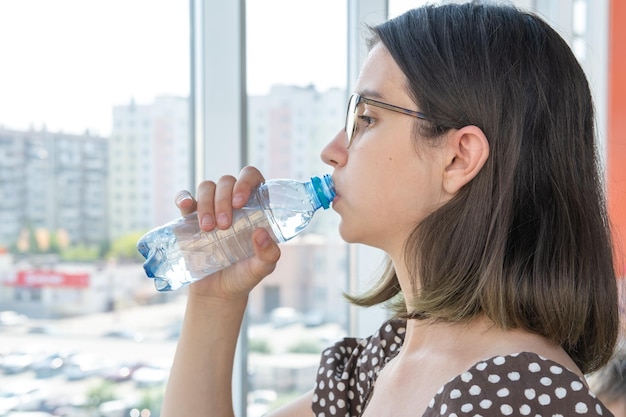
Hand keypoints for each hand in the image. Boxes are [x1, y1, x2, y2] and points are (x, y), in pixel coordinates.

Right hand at [175, 166, 280, 299]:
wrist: (217, 293)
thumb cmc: (244, 275)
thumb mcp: (262, 267)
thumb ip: (268, 253)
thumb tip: (261, 232)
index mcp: (254, 207)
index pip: (252, 178)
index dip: (245, 182)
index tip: (239, 201)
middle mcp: (232, 203)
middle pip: (227, 181)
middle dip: (223, 199)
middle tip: (224, 225)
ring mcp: (211, 209)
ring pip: (207, 187)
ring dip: (206, 203)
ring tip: (208, 229)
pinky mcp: (191, 219)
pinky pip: (185, 199)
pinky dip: (183, 197)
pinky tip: (186, 205)